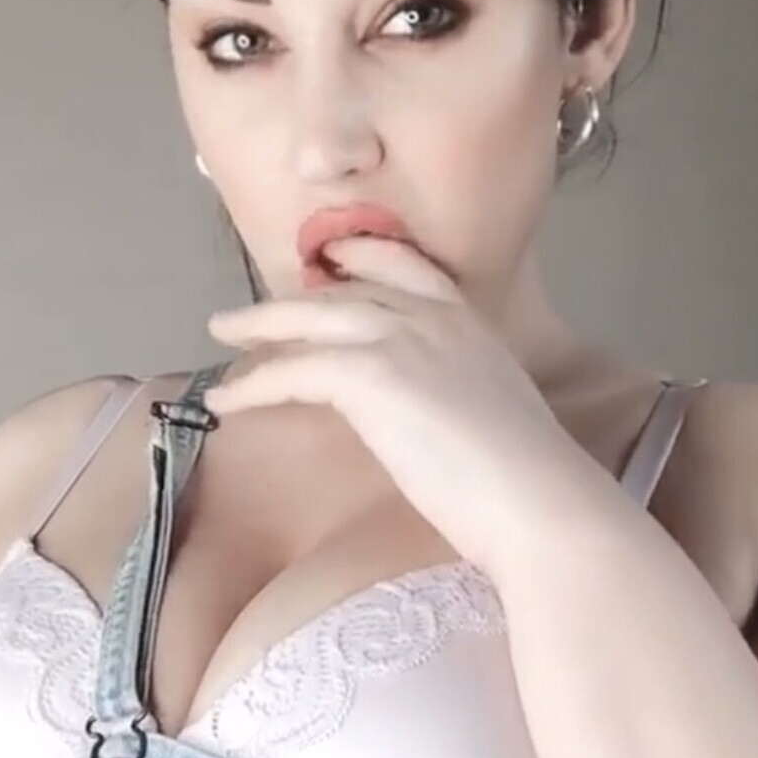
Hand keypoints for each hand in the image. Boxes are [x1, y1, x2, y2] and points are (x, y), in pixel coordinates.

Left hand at [203, 237, 600, 572]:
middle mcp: (434, 318)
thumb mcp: (493, 416)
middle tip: (247, 311)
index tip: (333, 259)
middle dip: (290, 300)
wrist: (536, 500)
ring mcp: (402, 341)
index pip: (408, 270)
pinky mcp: (371, 376)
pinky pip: (294, 371)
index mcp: (469, 325)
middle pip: (345, 294)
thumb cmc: (525, 483)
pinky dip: (254, 384)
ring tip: (221, 336)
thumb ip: (457, 397)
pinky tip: (225, 400)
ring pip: (310, 320)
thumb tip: (430, 416)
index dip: (365, 257)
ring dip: (259, 327)